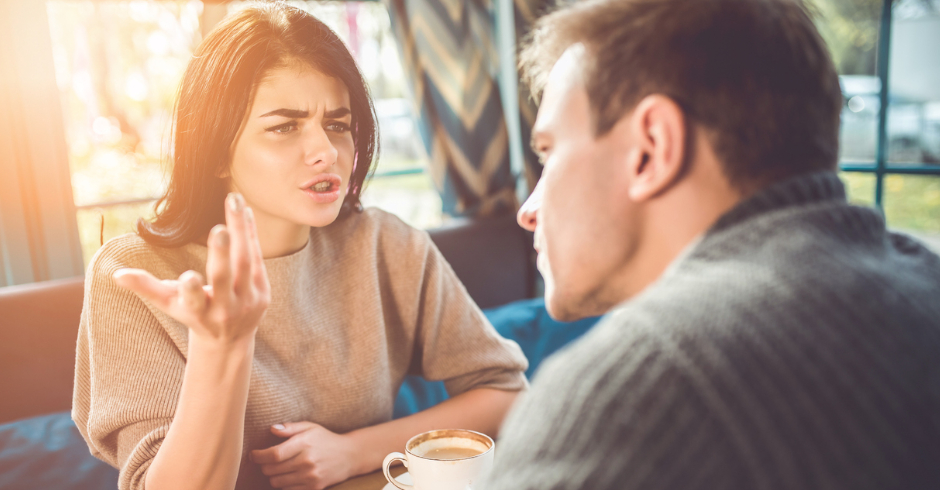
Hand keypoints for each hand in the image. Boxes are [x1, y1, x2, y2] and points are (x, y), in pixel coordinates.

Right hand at [113, 193, 269, 343]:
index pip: (194, 302)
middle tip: (220, 229)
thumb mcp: (170, 304)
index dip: (191, 290)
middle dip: (221, 255)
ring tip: (233, 200)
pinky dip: (251, 234)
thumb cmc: (194, 315)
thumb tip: (118, 274)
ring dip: (240, 231)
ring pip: (245, 263)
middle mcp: (225, 309)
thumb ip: (147, 287)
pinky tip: (245, 210)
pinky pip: (257, 258)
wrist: (231, 339)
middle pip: (223, 279)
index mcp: (198, 313)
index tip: (188, 277)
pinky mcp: (264, 292)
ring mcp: (247, 301)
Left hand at [251, 422, 363, 489]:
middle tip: (266, 460)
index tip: (253, 454)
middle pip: (271, 469)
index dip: (258, 456)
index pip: (273, 454)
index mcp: (304, 443)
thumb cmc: (326, 439)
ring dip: (272, 476)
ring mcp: (310, 476)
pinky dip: (283, 484)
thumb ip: (290, 427)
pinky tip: (288, 476)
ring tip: (277, 468)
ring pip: (276, 482)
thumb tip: (272, 429)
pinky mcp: (313, 488)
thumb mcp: (310, 427)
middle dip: (264, 465)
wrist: (349, 455)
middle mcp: (306, 461)